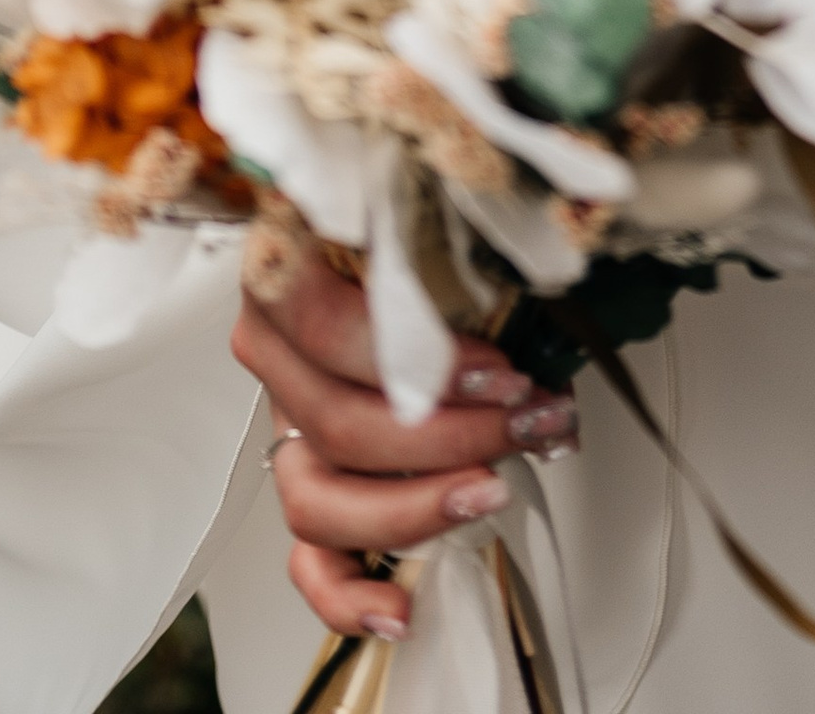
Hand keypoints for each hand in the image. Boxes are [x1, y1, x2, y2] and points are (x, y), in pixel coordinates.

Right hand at [233, 252, 576, 640]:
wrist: (387, 240)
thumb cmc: (415, 227)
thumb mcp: (434, 211)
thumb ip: (461, 238)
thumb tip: (537, 281)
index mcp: (286, 267)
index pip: (324, 328)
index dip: (415, 362)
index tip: (495, 373)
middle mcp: (277, 350)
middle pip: (335, 423)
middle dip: (445, 436)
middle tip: (521, 422)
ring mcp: (288, 422)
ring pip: (318, 499)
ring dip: (414, 507)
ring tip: (488, 492)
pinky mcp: (309, 480)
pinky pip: (309, 559)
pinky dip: (350, 593)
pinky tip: (400, 604)